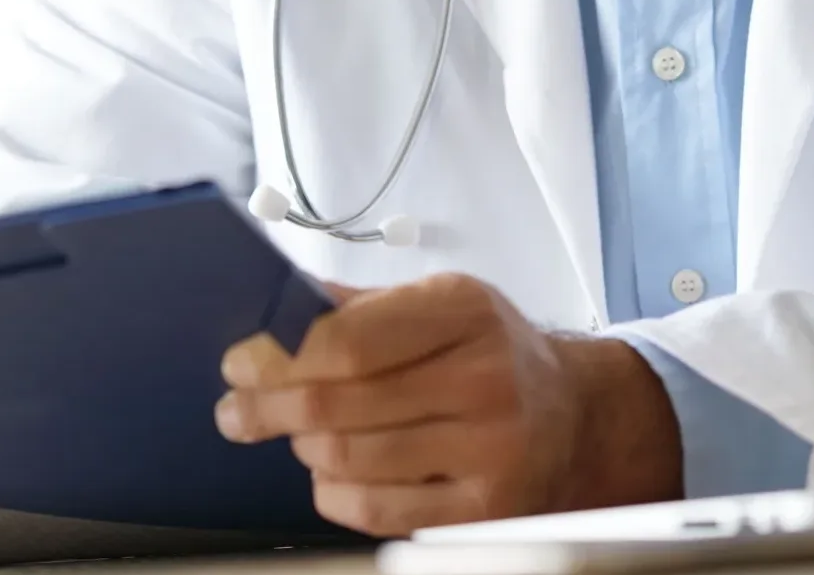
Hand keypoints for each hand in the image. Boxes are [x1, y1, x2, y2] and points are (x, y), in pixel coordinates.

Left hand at [215, 273, 682, 535]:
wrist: (574, 415)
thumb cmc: (493, 350)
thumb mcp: (443, 301)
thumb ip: (363, 305)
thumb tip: (280, 304)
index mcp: (466, 311)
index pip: (350, 340)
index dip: (282, 357)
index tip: (242, 362)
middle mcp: (483, 377)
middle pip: (340, 406)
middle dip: (271, 409)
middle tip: (238, 411)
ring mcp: (488, 449)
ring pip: (350, 461)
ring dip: (304, 449)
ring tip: (298, 434)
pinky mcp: (483, 510)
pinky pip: (375, 511)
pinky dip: (334, 493)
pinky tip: (333, 473)